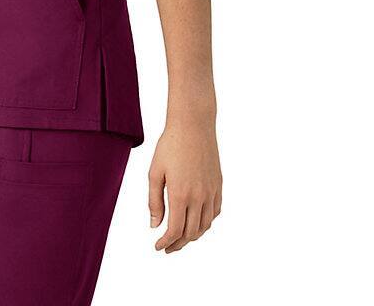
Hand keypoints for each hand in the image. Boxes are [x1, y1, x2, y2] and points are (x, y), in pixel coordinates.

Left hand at [148, 119, 221, 252]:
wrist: (193, 125)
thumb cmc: (170, 145)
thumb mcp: (155, 172)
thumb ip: (154, 201)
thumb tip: (155, 225)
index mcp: (180, 194)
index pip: (175, 230)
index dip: (166, 242)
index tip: (158, 247)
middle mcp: (199, 197)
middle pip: (191, 233)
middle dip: (178, 244)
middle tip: (167, 247)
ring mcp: (211, 192)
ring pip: (205, 226)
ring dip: (193, 236)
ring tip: (181, 238)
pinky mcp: (218, 185)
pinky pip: (215, 212)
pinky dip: (206, 223)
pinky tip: (197, 222)